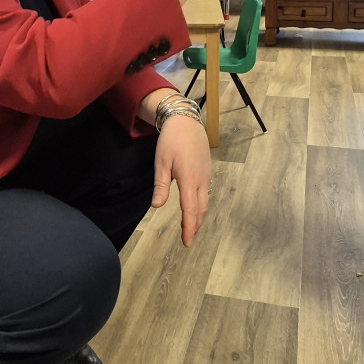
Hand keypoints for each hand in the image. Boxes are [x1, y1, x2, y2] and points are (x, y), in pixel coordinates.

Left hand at [151, 113, 211, 246]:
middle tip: (188, 240)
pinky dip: (201, 204)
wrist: (186, 121)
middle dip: (195, 226)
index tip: (186, 242)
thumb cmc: (171, 141)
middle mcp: (201, 179)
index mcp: (188, 179)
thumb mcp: (161, 163)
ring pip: (205, 201)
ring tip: (192, 227)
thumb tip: (156, 206)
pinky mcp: (207, 170)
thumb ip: (161, 186)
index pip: (190, 210)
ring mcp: (206, 175)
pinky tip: (195, 207)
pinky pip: (206, 192)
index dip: (189, 227)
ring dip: (199, 216)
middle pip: (201, 209)